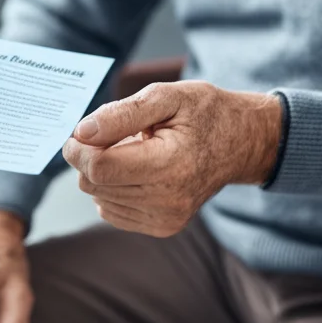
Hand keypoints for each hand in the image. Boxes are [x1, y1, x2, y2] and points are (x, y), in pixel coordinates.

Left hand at [63, 81, 281, 237]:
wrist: (242, 142)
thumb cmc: (205, 113)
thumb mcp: (167, 96)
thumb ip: (121, 113)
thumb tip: (82, 132)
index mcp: (171, 164)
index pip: (100, 167)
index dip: (79, 149)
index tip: (79, 133)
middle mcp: (169, 199)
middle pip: (94, 184)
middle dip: (90, 158)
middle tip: (112, 136)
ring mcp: (166, 217)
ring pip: (99, 197)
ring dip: (105, 173)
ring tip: (134, 152)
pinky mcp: (163, 226)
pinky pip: (111, 211)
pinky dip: (113, 189)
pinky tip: (137, 171)